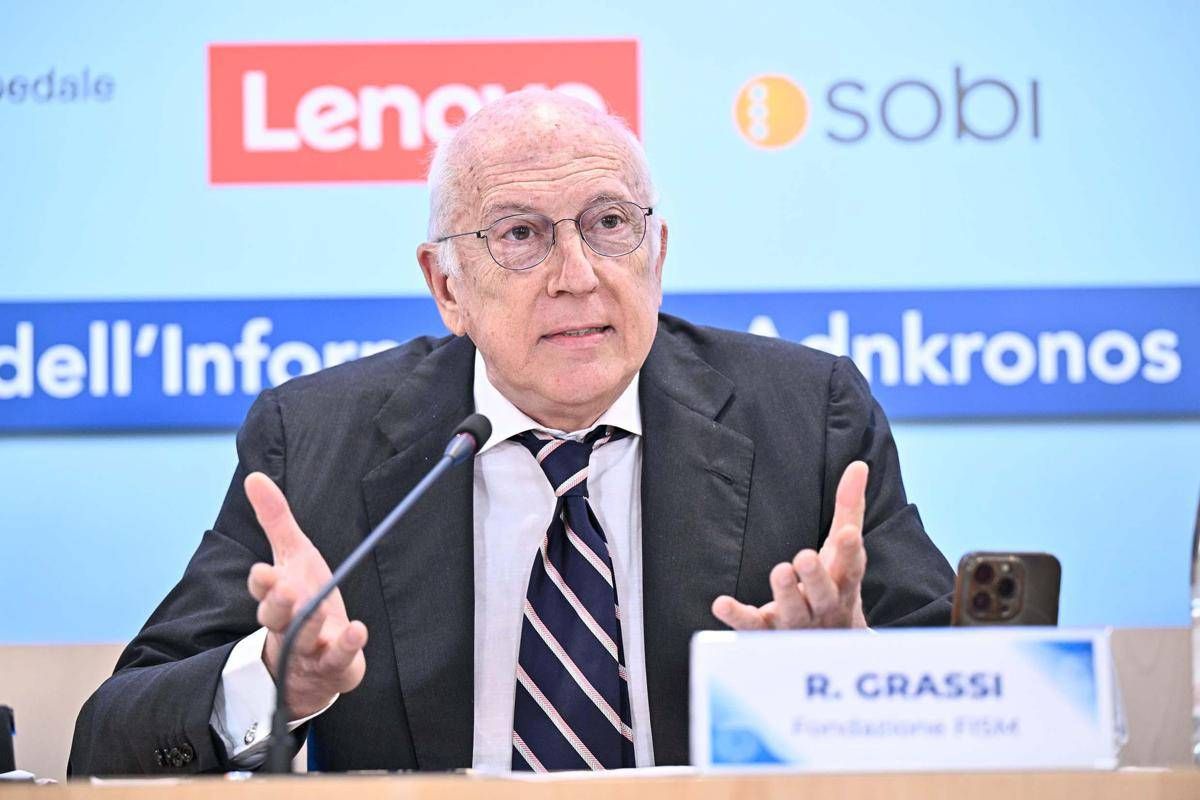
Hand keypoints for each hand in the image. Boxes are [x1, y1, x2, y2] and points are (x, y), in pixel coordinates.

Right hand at [244, 472, 367, 717]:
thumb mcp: (292, 556)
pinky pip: (338, 660)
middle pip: (276, 616)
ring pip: (303, 640)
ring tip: (317, 609)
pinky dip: (347, 647)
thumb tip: (254, 476)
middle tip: (286, 590)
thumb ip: (276, 520)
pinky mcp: (332, 667)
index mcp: (275, 597)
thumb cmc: (302, 600)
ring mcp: (309, 649)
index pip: (262, 590)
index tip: (263, 571)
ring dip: (310, 624)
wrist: (311, 665)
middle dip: (279, 603)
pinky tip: (358, 630)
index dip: (263, 582)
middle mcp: (287, 624)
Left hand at [711, 461, 869, 629]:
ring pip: (792, 612)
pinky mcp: (767, 633)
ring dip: (785, 593)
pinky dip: (737, 616)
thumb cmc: (834, 586)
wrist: (827, 645)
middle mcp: (822, 606)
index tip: (849, 532)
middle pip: (822, 594)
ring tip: (780, 571)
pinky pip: (751, 626)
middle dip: (815, 577)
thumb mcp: (843, 550)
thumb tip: (859, 465)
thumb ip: (848, 508)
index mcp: (843, 584)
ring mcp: (795, 624)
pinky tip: (720, 603)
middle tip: (805, 557)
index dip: (851, 552)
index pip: (851, 568)